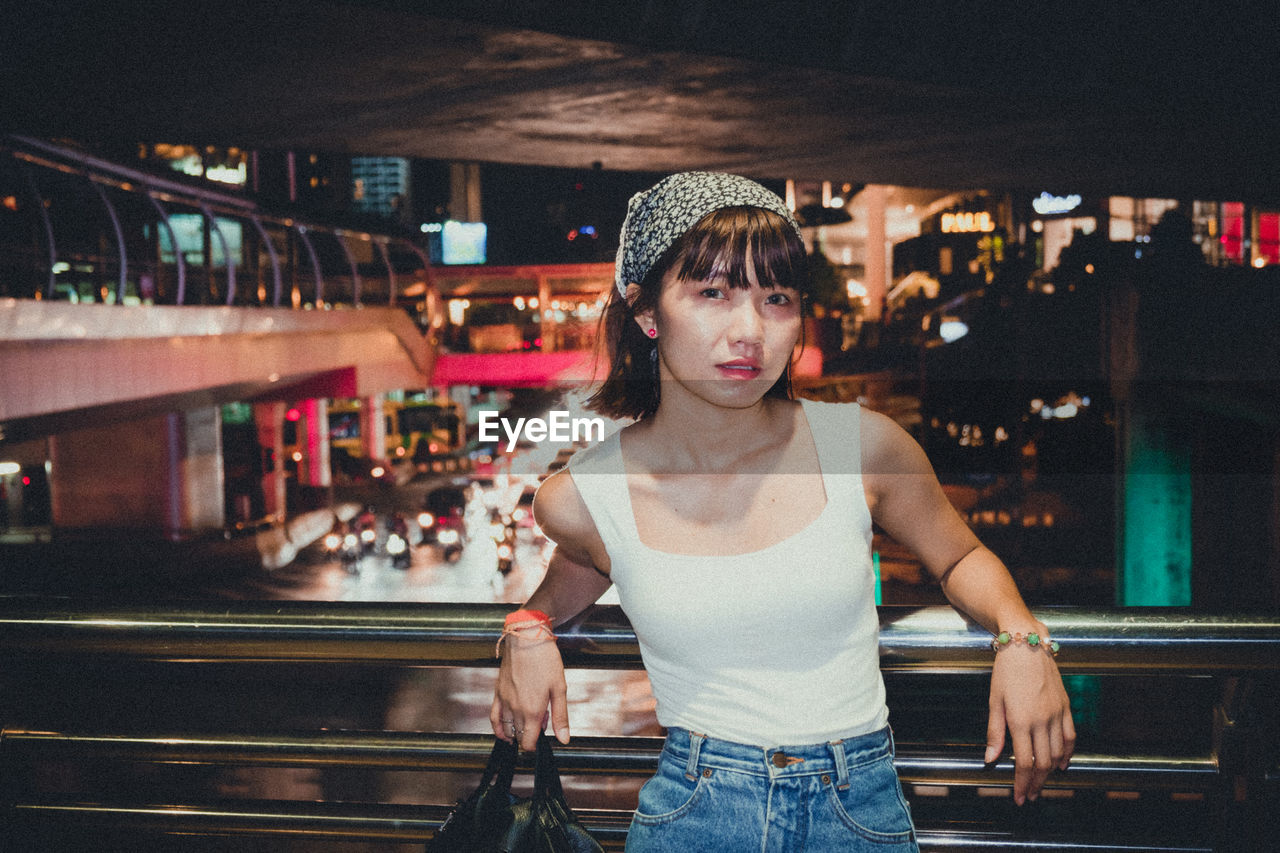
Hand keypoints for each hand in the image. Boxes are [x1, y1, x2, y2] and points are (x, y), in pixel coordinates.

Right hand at [489, 631, 569, 752]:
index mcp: (533, 711)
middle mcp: (516, 709)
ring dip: (514, 734)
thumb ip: (560, 716)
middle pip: (519, 736)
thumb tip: (564, 739)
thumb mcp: (559, 689)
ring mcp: (504, 701)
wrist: (527, 640)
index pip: (529, 742)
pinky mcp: (497, 693)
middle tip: (541, 723)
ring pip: (506, 729)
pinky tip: (503, 731)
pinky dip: (497, 728)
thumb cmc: (545, 660)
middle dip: (529, 736)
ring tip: (523, 730)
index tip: (541, 742)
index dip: (535, 746)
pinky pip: (493, 717)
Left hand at [985, 638, 1075, 804]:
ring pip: (1058, 753)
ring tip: (1041, 783)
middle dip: (1036, 783)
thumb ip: (995, 732)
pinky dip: (1067, 753)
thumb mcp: (994, 701)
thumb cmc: (1006, 671)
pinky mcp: (1066, 706)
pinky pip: (1070, 736)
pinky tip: (1061, 763)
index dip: (1022, 783)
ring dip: (1050, 772)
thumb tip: (991, 759)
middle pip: (1043, 763)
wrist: (1027, 645)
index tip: (1019, 797)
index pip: (1024, 762)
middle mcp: (1042, 720)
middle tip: (1030, 795)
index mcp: (1021, 721)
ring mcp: (1057, 714)